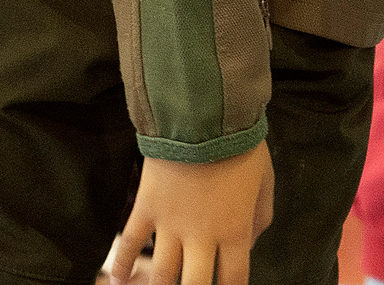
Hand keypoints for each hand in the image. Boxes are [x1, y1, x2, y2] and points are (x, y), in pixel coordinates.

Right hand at [111, 149, 271, 284]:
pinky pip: (130, 242)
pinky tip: (118, 278)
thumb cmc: (240, 145)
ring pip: (162, 272)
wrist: (203, 115)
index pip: (233, 280)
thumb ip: (260, 216)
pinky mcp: (146, 208)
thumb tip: (250, 244)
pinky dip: (122, 263)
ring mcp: (169, 225)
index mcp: (234, 230)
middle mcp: (201, 236)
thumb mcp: (265, 179)